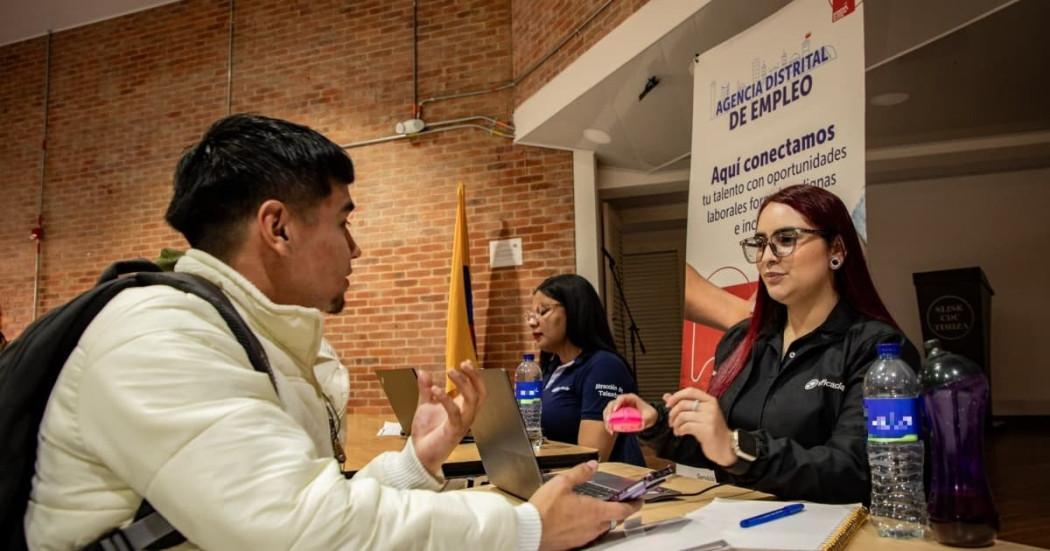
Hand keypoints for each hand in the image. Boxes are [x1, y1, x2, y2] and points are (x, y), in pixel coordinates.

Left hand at [410, 361, 485, 477]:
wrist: (419, 454)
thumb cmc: (426, 432)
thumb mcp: (425, 405)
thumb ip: (426, 389)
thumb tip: (423, 372)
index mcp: (462, 408)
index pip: (477, 390)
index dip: (474, 376)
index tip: (465, 362)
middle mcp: (465, 415)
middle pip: (480, 393)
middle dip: (474, 377)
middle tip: (462, 364)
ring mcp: (461, 423)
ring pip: (472, 401)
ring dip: (463, 384)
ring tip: (450, 372)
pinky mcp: (453, 431)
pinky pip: (455, 413)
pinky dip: (446, 399)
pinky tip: (435, 390)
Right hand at [529, 461, 641, 550]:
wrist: (529, 531)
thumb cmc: (544, 509)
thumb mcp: (562, 482)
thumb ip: (580, 473)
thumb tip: (592, 465)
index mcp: (595, 511)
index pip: (623, 510)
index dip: (634, 504)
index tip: (639, 500)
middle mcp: (593, 526)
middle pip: (613, 519)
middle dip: (617, 510)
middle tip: (616, 501)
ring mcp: (584, 537)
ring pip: (601, 528)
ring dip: (602, 518)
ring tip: (595, 508)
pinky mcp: (573, 543)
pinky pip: (588, 534)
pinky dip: (589, 526)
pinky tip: (578, 519)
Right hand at [602, 393, 657, 433]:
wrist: (648, 418)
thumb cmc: (649, 414)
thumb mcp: (650, 416)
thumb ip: (646, 419)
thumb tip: (642, 422)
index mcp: (631, 398)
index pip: (621, 398)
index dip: (617, 403)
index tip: (615, 410)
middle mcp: (623, 401)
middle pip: (612, 404)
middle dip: (608, 412)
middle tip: (609, 421)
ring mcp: (618, 407)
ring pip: (608, 410)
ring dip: (606, 419)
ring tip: (610, 428)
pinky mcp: (616, 414)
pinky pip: (609, 417)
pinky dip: (608, 424)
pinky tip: (611, 430)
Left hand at [664, 388, 735, 466]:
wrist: (725, 447)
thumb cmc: (712, 430)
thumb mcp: (699, 414)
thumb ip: (684, 404)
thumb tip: (666, 396)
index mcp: (710, 400)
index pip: (690, 391)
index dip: (676, 396)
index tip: (668, 404)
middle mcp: (711, 407)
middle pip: (683, 404)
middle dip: (672, 413)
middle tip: (671, 421)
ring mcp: (710, 418)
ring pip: (683, 415)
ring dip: (675, 423)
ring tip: (676, 429)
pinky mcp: (708, 429)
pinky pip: (686, 426)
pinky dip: (679, 430)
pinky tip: (680, 433)